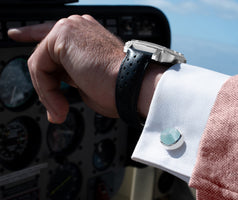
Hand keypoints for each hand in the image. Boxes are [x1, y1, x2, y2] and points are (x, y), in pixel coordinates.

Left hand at [8, 15, 124, 122]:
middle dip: (45, 85)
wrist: (132, 86)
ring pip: (40, 63)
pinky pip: (39, 67)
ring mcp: (70, 28)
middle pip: (44, 55)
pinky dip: (47, 91)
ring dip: (48, 92)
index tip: (17, 34)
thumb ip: (69, 74)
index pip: (53, 35)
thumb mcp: (88, 81)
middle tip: (57, 107)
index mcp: (86, 36)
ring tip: (61, 110)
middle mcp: (78, 27)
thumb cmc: (118, 88)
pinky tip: (59, 104)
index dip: (32, 34)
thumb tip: (54, 85)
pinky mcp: (62, 35)